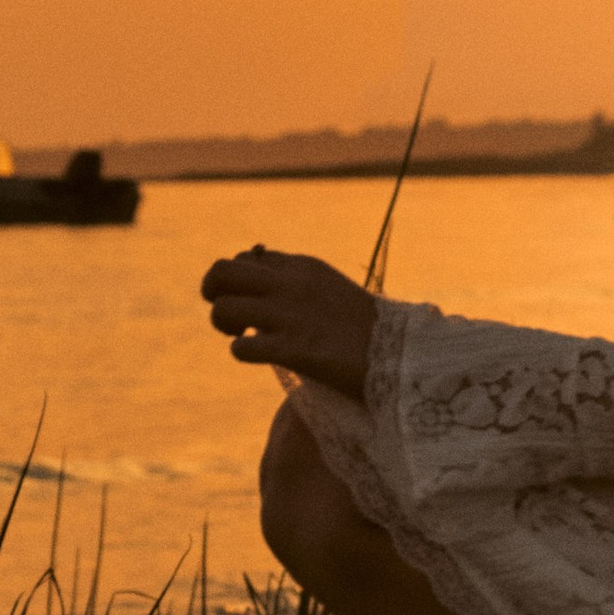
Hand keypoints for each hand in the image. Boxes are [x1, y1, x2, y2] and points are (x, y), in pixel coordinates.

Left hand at [200, 246, 379, 401]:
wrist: (401, 355)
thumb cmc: (363, 328)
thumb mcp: (327, 288)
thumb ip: (293, 280)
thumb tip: (256, 274)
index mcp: (301, 266)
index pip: (244, 258)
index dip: (238, 281)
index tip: (252, 301)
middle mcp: (290, 284)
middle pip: (220, 272)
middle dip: (212, 293)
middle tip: (230, 316)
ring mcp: (290, 316)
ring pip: (222, 309)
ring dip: (223, 326)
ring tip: (242, 337)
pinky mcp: (294, 349)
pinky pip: (240, 348)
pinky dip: (242, 353)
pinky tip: (261, 356)